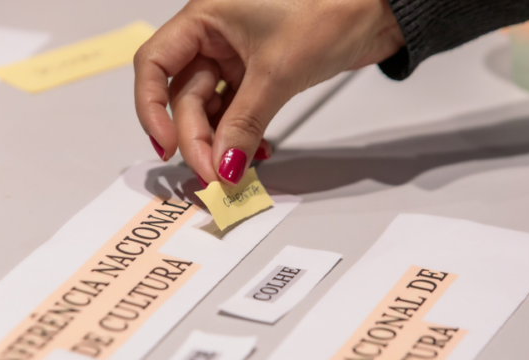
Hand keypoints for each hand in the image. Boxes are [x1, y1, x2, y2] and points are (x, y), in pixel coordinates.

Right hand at [134, 0, 403, 185]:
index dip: (150, 108)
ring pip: (211, 109)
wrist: (378, 8)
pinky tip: (256, 153)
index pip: (154, 64)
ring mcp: (235, 57)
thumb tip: (223, 165)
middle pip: (184, 97)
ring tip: (236, 170)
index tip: (166, 145)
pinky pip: (237, 113)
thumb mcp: (278, 71)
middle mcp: (213, 37)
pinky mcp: (258, 74)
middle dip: (198, 138)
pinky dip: (243, 136)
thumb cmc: (331, 7)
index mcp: (204, 18)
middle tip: (215, 173)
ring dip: (221, 143)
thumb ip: (245, 123)